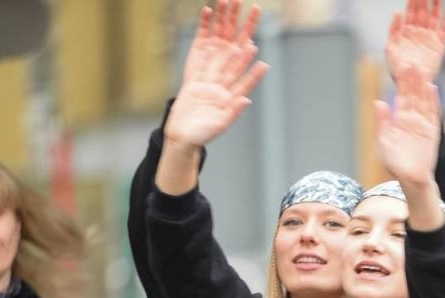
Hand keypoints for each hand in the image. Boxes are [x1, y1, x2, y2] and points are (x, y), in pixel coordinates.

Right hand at [164, 1, 269, 149]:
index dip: (253, 72)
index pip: (244, 82)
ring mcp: (208, 76)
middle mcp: (222, 84)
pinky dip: (204, 29)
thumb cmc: (200, 136)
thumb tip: (246, 100)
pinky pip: (200, 46)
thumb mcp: (217, 126)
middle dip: (244, 40)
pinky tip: (209, 12)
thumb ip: (232, 113)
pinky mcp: (194, 72)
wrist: (181, 135)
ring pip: (219, 47)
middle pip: (235, 59)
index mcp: (230, 98)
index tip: (263, 62)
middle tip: (254, 20)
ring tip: (233, 6)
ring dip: (226, 28)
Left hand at [374, 70, 440, 187]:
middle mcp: (412, 119)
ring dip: (422, 87)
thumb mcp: (384, 141)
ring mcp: (423, 125)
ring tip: (421, 71)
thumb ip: (382, 122)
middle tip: (412, 62)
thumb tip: (378, 102)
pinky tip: (432, 88)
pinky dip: (433, 102)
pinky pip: (433, 114)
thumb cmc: (395, 163)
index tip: (400, 68)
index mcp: (400, 120)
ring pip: (423, 101)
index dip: (401, 84)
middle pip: (413, 96)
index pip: (401, 97)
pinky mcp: (432, 132)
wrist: (410, 179)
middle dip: (412, 80)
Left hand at [385, 0, 444, 86]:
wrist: (409, 83)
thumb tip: (398, 12)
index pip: (411, 10)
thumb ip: (393, 29)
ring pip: (434, 17)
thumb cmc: (396, 68)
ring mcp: (430, 38)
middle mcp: (419, 32)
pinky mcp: (439, 46)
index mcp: (407, 31)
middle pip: (423, 11)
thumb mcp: (389, 47)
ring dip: (436, 6)